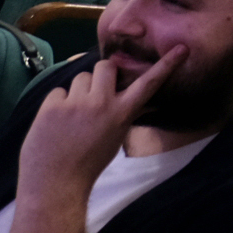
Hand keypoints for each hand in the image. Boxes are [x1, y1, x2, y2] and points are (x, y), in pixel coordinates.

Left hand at [19, 46, 185, 199]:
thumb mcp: (116, 138)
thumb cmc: (89, 163)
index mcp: (121, 114)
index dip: (166, 65)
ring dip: (79, 91)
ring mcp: (74, 103)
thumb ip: (124, 114)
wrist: (55, 183)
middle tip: (96, 92)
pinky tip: (56, 121)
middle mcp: (100, 103)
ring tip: (74, 113)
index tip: (181, 49)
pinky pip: (58, 92)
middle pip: (105, 66)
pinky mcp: (51, 107)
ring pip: (80, 78)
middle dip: (102, 75)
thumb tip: (136, 100)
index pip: (148, 84)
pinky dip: (58, 103)